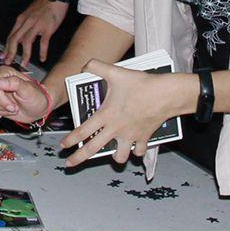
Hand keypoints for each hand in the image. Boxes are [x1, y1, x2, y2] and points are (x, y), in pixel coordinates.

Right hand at [0, 66, 55, 124]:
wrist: (36, 108)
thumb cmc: (35, 97)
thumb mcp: (29, 90)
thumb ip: (16, 83)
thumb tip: (0, 82)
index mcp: (3, 73)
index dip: (2, 100)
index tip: (14, 107)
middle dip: (0, 107)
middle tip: (13, 108)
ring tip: (9, 109)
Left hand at [3, 0, 68, 64]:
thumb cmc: (43, 5)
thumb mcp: (29, 14)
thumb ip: (25, 27)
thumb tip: (22, 41)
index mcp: (21, 20)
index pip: (11, 36)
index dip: (6, 47)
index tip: (3, 56)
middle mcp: (26, 22)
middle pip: (15, 40)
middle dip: (11, 53)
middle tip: (9, 62)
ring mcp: (37, 25)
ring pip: (26, 42)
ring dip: (24, 54)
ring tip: (24, 63)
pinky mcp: (47, 28)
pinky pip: (43, 42)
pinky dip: (42, 52)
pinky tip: (42, 58)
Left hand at [59, 60, 190, 167]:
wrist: (165, 94)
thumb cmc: (141, 84)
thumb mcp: (116, 72)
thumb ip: (96, 66)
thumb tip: (84, 66)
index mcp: (106, 115)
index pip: (83, 131)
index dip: (70, 140)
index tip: (63, 146)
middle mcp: (116, 129)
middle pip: (93, 149)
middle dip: (79, 159)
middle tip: (69, 164)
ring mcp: (130, 136)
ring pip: (119, 156)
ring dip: (115, 157)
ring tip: (113, 154)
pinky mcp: (144, 137)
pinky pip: (138, 151)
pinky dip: (136, 150)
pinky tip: (134, 146)